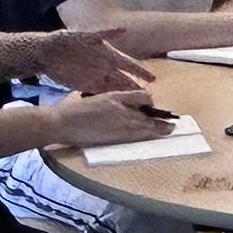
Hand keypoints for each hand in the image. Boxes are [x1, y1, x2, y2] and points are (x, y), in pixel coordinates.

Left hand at [14, 30, 149, 96]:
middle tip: (147, 98)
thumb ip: (105, 33)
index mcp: (108, 54)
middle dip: (135, 87)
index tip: (152, 79)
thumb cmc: (66, 40)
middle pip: (124, 78)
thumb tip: (124, 28)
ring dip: (124, 95)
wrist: (45, 51)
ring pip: (114, 87)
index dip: (140, 71)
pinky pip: (100, 93)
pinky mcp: (84, 85)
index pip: (129, 64)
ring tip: (135, 105)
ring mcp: (95, 76)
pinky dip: (108, 98)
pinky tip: (115, 105)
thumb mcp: (86, 34)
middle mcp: (105, 66)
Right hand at [48, 90, 174, 148]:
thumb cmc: (69, 109)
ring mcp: (118, 122)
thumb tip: (102, 101)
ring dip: (158, 128)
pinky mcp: (115, 135)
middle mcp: (119, 107)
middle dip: (159, 118)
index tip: (152, 106)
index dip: (148, 101)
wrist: (60, 123)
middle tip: (172, 122)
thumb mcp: (85, 97)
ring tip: (169, 130)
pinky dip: (148, 135)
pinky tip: (156, 136)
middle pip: (146, 112)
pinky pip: (136, 135)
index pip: (139, 96)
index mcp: (112, 96)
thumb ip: (96, 98)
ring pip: (145, 124)